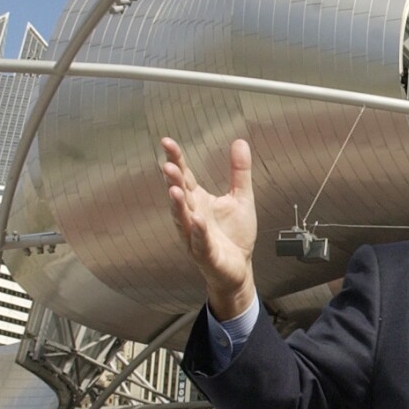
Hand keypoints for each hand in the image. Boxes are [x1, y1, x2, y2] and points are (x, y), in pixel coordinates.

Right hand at [161, 137, 257, 319]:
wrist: (239, 266)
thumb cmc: (235, 233)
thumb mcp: (241, 197)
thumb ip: (239, 171)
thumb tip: (239, 141)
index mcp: (198, 200)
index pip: (184, 176)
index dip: (176, 160)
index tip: (167, 142)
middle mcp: (191, 216)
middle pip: (179, 195)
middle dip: (172, 181)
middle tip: (167, 165)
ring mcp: (195, 236)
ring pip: (182, 219)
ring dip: (178, 205)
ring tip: (174, 190)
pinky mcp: (205, 254)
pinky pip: (200, 241)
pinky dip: (198, 231)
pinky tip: (197, 220)